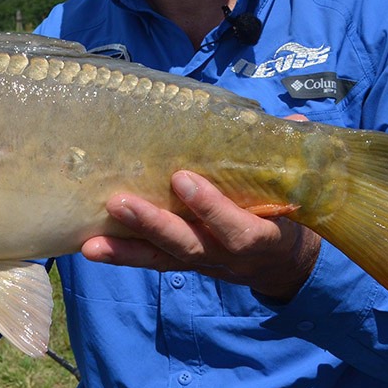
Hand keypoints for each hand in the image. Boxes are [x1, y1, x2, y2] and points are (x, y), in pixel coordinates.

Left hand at [80, 169, 320, 302]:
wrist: (284, 263)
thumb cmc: (285, 213)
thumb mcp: (297, 190)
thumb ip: (292, 156)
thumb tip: (295, 123)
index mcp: (262, 237)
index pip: (237, 229)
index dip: (211, 208)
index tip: (183, 179)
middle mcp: (227, 256)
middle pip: (189, 245)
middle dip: (155, 226)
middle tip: (121, 202)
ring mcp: (202, 263)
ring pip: (163, 258)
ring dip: (126, 249)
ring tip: (91, 242)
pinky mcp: (181, 264)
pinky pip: (151, 262)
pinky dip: (122, 256)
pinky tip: (90, 248)